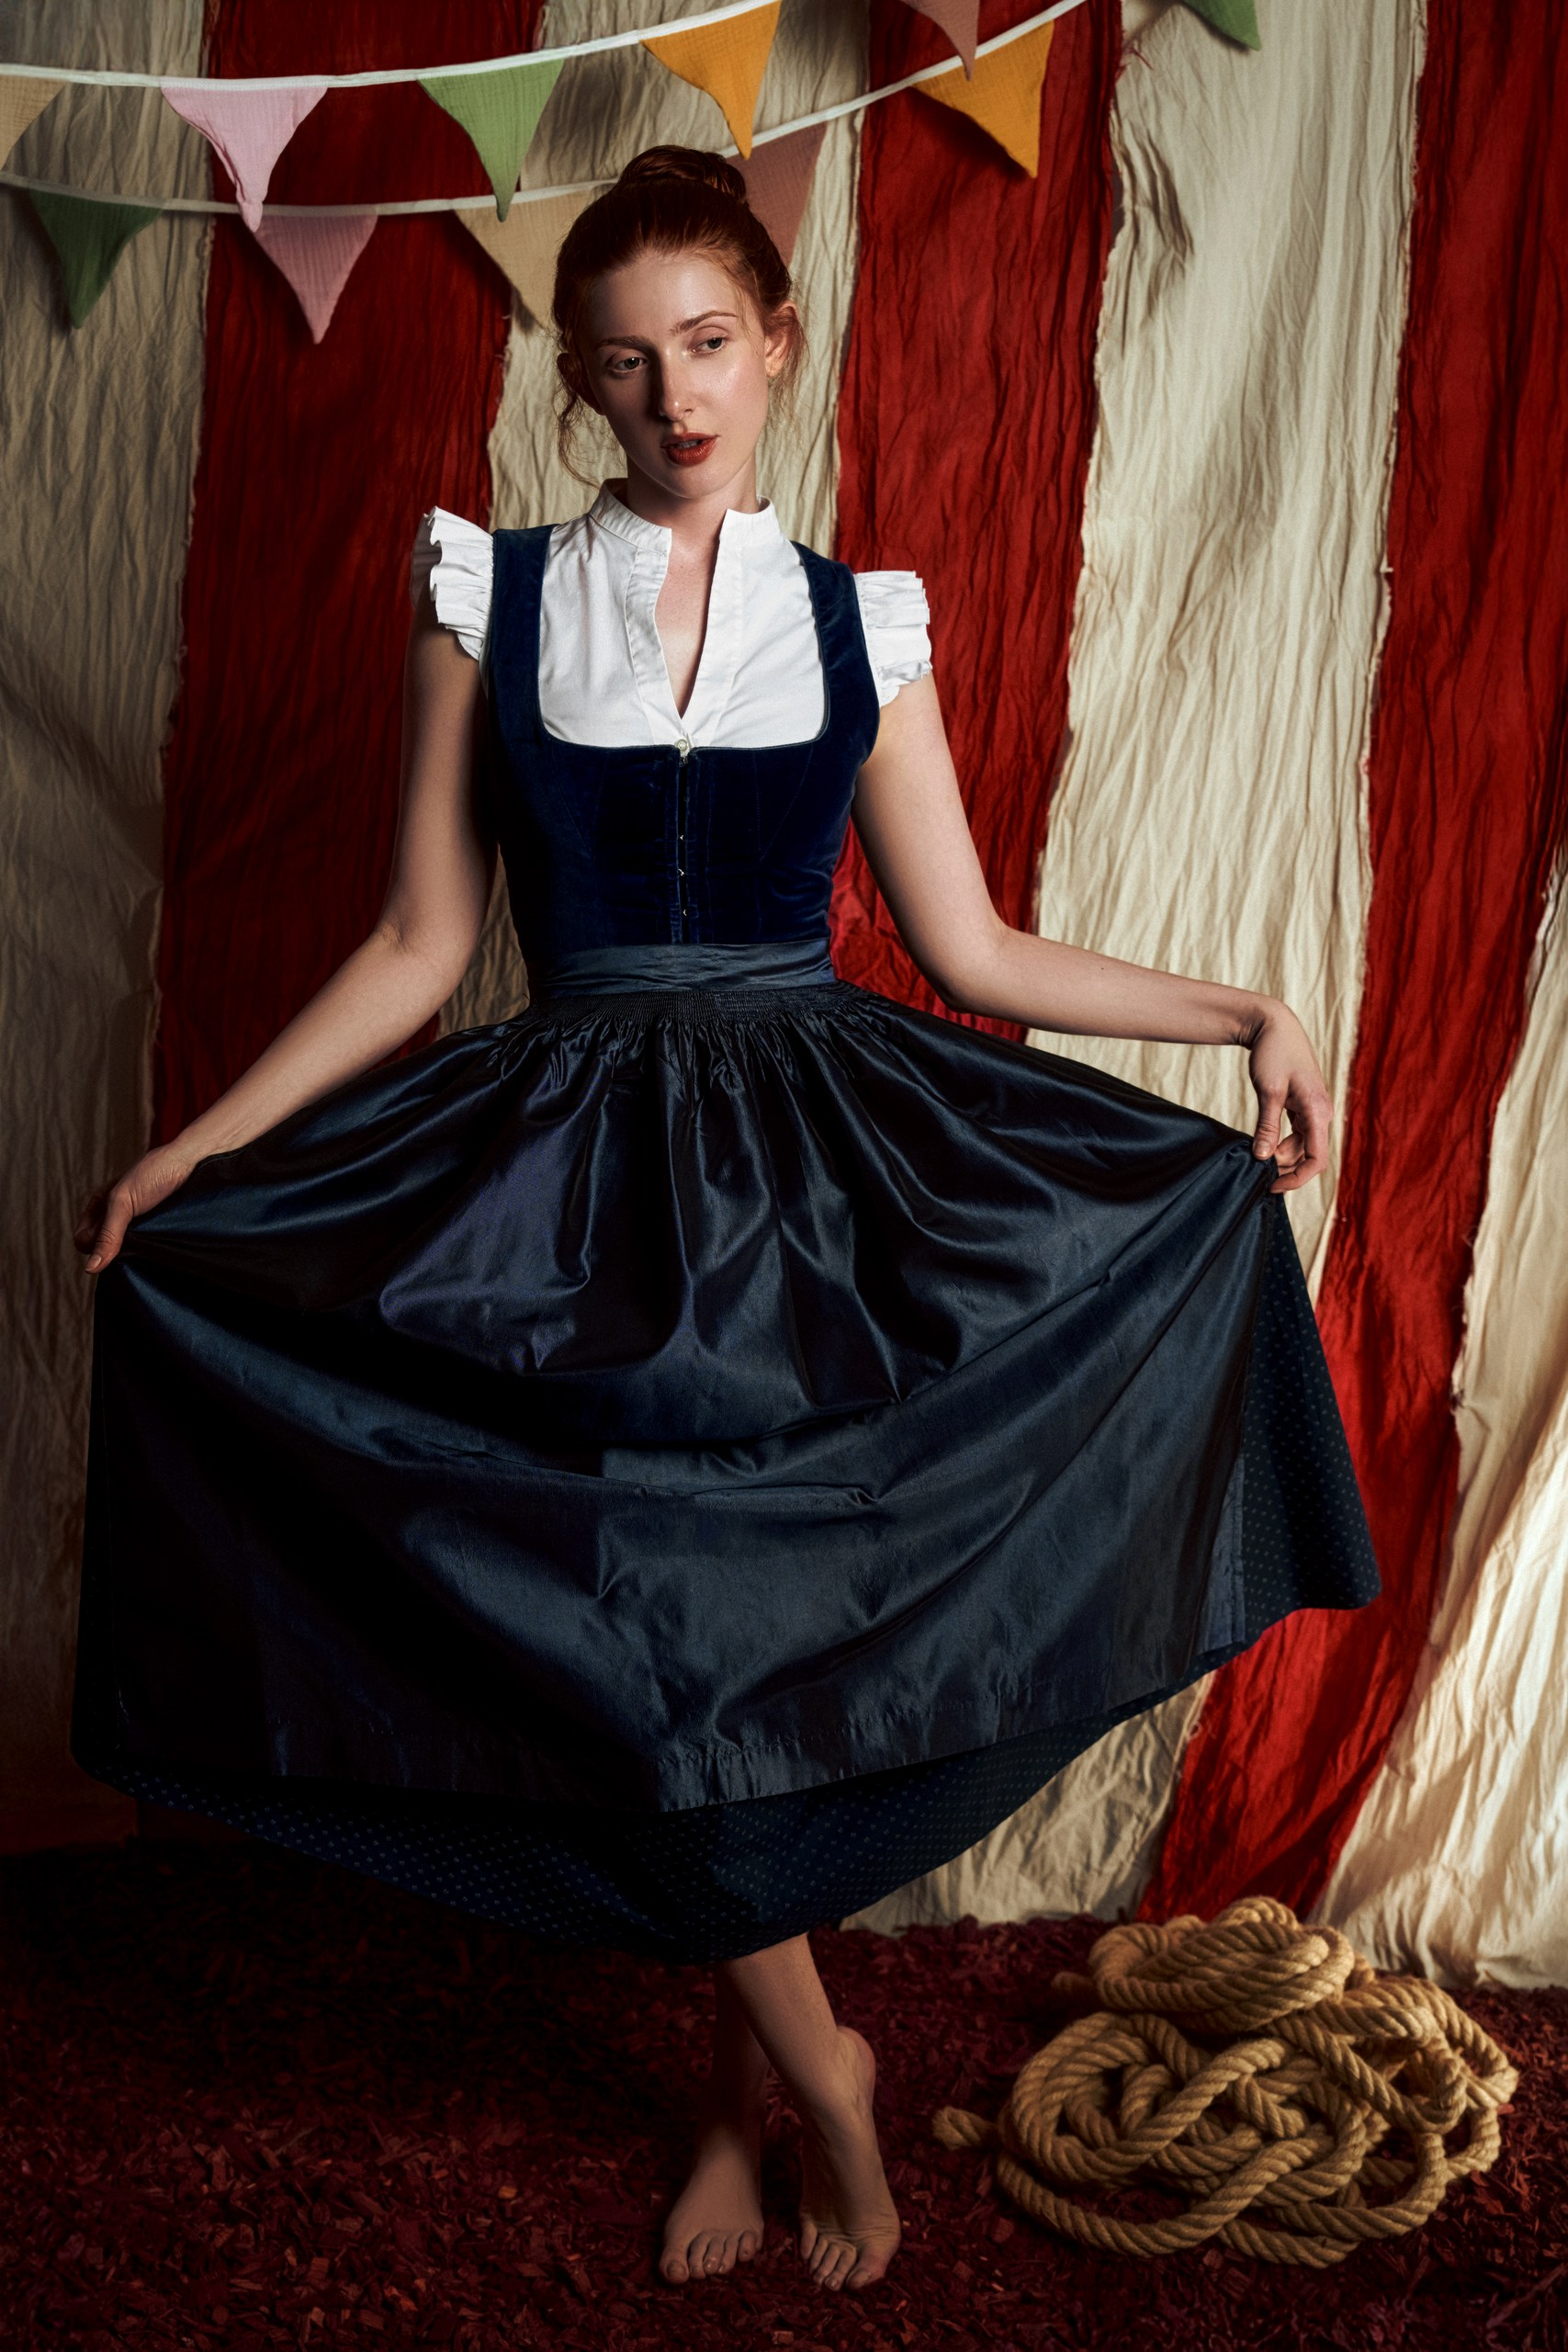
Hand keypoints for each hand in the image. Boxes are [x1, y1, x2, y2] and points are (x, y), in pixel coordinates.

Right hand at [75, 1144, 198, 1273]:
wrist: (193, 1163)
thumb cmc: (155, 1172)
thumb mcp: (123, 1202)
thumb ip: (107, 1234)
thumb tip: (91, 1268)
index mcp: (100, 1206)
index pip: (83, 1240)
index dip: (93, 1245)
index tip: (112, 1240)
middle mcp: (117, 1218)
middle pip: (104, 1249)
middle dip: (114, 1251)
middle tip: (133, 1239)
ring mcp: (137, 1226)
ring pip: (126, 1253)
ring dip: (134, 1253)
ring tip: (148, 1241)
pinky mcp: (157, 1233)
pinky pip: (146, 1252)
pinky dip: (149, 1252)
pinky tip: (158, 1246)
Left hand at [1243, 1002, 1333, 1193]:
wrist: (1275, 1026)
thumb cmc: (1273, 1053)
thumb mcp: (1268, 1090)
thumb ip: (1267, 1125)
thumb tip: (1263, 1157)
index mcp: (1318, 1111)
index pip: (1316, 1159)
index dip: (1297, 1178)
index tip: (1271, 1185)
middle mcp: (1321, 1113)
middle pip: (1308, 1156)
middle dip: (1284, 1168)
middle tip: (1254, 1173)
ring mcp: (1314, 1110)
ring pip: (1301, 1146)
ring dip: (1280, 1156)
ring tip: (1254, 1159)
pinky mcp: (1303, 1106)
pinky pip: (1296, 1134)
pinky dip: (1280, 1143)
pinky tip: (1262, 1147)